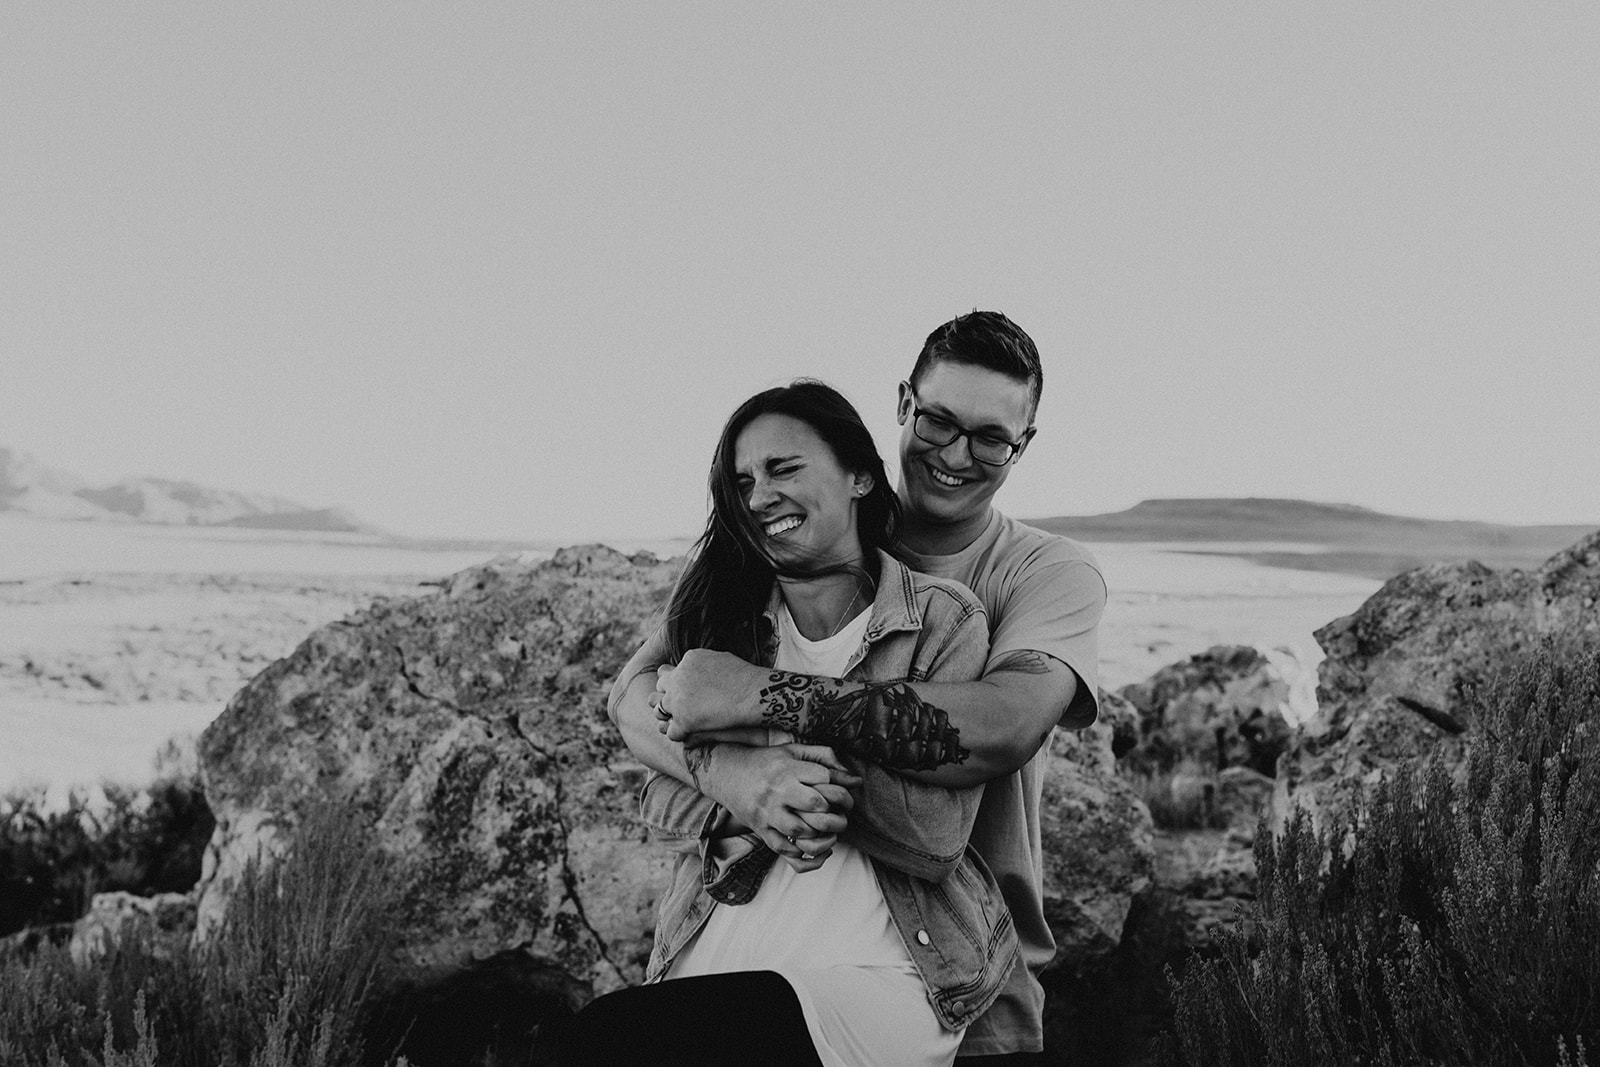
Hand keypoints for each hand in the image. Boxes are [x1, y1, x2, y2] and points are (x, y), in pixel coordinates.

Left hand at [654, 650, 770, 738]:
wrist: (756, 695)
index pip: (666, 672)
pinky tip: (689, 735)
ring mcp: (677, 700)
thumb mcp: (721, 659)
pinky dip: (679, 734)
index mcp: (687, 660)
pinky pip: (671, 732)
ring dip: (669, 716)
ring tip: (682, 722)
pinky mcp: (683, 721)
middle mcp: (677, 678)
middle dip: (667, 697)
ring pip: (658, 710)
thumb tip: (695, 666)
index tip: (682, 692)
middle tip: (679, 707)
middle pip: (659, 689)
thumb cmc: (746, 678)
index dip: (673, 684)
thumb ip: (703, 662)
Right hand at [697, 743, 859, 870]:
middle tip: (842, 817)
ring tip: (831, 834)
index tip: (845, 796)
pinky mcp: (760, 829)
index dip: (840, 788)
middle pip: (814, 804)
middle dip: (834, 813)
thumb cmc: (766, 761)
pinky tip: (815, 849)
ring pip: (800, 830)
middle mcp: (777, 790)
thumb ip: (825, 758)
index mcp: (787, 768)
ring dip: (821, 836)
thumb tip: (855, 779)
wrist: (726, 772)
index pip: (823, 779)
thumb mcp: (793, 750)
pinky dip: (803, 854)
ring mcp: (767, 812)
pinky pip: (783, 848)